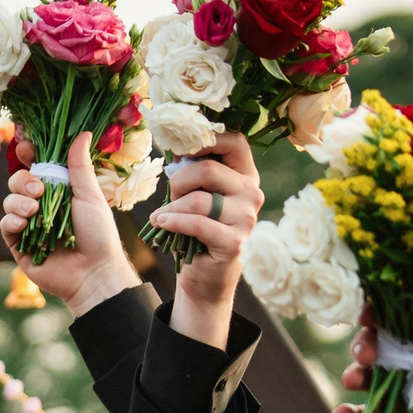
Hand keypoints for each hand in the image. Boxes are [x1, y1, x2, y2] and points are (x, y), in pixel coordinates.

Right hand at [0, 136, 137, 316]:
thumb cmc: (98, 234)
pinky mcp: (18, 244)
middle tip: (39, 190)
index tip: (24, 146)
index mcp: (58, 190)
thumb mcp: (89, 195)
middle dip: (23, 181)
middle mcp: (41, 204)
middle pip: (18, 181)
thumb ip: (79, 165)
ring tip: (34, 210)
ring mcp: (28, 224)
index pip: (37, 166)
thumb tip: (83, 132)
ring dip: (18, 201)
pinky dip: (12, 220)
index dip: (28, 154)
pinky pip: (6, 225)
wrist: (92, 272)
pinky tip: (24, 223)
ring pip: (8, 201)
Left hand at [151, 134, 264, 347]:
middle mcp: (251, 192)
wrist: (206, 273)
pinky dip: (174, 222)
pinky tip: (161, 223)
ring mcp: (246, 218)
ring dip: (171, 207)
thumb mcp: (199, 193)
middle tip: (169, 196)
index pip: (234, 140)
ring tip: (161, 216)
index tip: (179, 151)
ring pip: (199, 199)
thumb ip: (195, 170)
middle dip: (178, 181)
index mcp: (245, 174)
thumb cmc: (198, 227)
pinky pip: (197, 224)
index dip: (204, 140)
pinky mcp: (234, 242)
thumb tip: (173, 140)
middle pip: (208, 169)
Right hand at [334, 312, 412, 412]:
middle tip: (368, 354)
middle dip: (364, 346)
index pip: (397, 322)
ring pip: (365, 378)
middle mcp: (409, 362)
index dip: (379, 315)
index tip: (370, 314)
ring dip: (353, 375)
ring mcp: (400, 390)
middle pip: (375, 348)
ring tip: (354, 379)